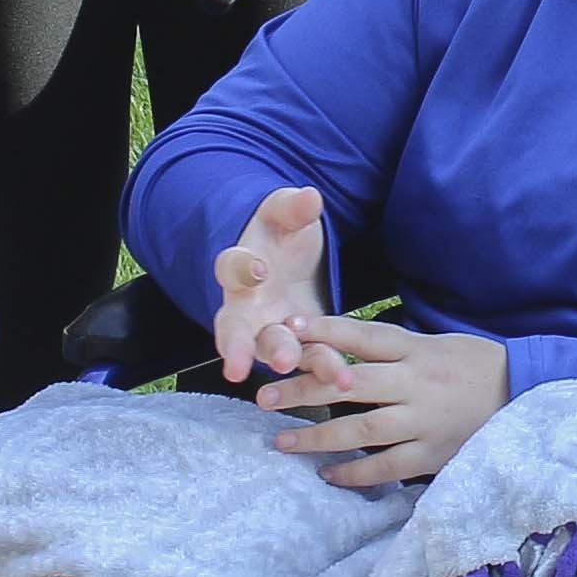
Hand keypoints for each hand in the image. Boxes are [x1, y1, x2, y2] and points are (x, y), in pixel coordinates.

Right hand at [210, 187, 330, 378]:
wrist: (289, 260)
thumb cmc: (280, 234)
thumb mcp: (285, 213)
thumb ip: (293, 208)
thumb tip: (309, 197)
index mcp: (240, 266)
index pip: (231, 267)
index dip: (242, 268)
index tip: (257, 269)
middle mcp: (246, 306)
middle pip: (237, 328)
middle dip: (242, 345)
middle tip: (247, 363)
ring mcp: (268, 329)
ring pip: (273, 350)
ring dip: (295, 362)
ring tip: (325, 372)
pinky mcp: (297, 345)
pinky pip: (306, 360)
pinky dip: (323, 370)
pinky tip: (345, 379)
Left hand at [251, 316, 509, 486]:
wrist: (527, 395)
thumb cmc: (477, 366)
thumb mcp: (439, 343)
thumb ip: (396, 348)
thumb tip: (340, 347)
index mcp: (418, 351)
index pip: (364, 338)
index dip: (325, 332)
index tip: (288, 329)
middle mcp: (417, 384)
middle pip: (349, 385)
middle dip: (302, 390)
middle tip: (263, 396)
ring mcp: (424, 421)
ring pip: (361, 431)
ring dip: (317, 438)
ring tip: (281, 441)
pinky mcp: (433, 453)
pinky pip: (386, 467)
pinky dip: (354, 473)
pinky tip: (326, 474)